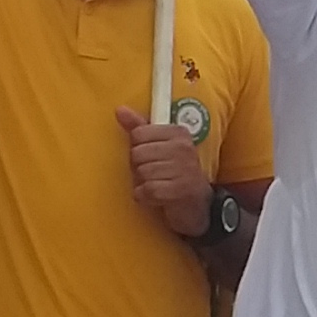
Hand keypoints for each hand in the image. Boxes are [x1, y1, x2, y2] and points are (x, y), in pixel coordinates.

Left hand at [118, 107, 210, 237]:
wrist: (197, 205)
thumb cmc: (173, 173)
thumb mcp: (159, 147)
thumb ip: (139, 128)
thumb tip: (119, 110)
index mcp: (178, 133)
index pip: (138, 134)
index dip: (138, 149)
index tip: (151, 157)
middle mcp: (183, 147)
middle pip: (137, 153)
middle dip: (139, 168)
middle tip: (155, 175)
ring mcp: (184, 168)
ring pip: (142, 172)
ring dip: (143, 184)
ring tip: (158, 185)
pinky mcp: (180, 190)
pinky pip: (148, 190)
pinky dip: (146, 197)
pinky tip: (156, 197)